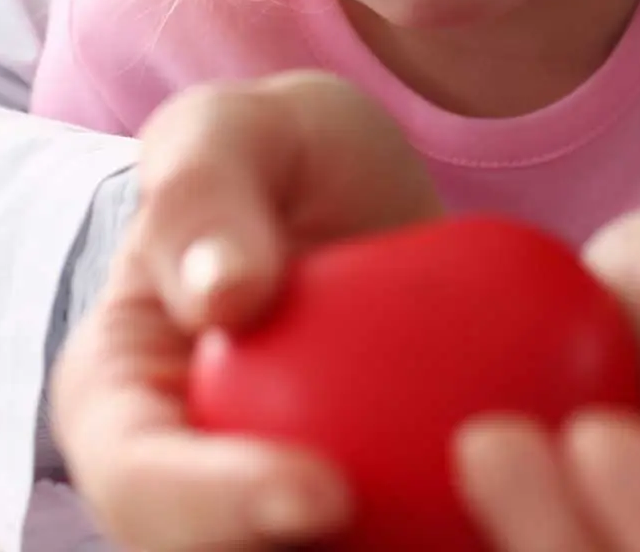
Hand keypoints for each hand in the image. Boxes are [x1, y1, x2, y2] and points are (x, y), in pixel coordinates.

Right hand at [49, 70, 441, 549]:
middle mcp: (189, 470)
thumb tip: (221, 297)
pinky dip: (456, 525)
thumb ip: (201, 189)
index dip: (216, 511)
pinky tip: (517, 496)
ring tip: (486, 515)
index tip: (323, 492)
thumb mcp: (227, 130)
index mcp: (122, 397)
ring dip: (394, 541)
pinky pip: (405, 528)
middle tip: (437, 519)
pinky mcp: (367, 496)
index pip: (140, 485)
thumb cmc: (270, 152)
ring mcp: (276, 491)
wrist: (348, 182)